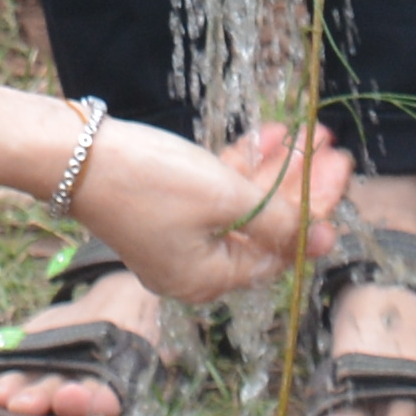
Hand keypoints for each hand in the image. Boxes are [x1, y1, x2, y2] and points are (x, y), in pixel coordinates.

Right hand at [65, 115, 346, 306]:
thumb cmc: (149, 182)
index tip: (340, 175)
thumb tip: (320, 239)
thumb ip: (277, 222)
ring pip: (243, 204)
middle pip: (265, 227)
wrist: (75, 155)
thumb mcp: (225, 201)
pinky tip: (270, 135)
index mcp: (208, 280)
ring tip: (308, 134)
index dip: (314, 212)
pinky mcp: (165, 207)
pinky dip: (242, 165)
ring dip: (276, 169)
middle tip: (330, 148)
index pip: (280, 252)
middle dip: (300, 185)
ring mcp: (178, 237)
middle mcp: (194, 267)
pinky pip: (216, 191)